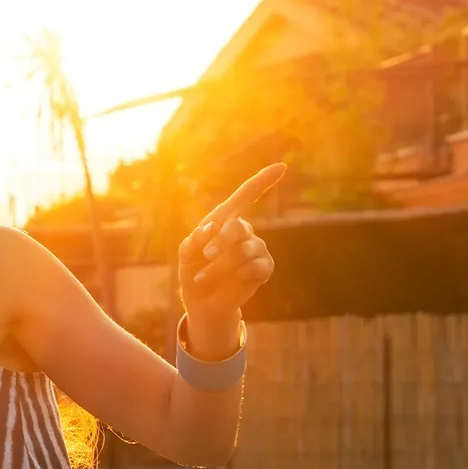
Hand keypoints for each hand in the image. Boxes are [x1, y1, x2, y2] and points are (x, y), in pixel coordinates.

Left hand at [177, 164, 284, 354]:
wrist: (203, 302)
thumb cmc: (193, 272)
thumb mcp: (186, 255)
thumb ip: (194, 241)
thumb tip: (212, 229)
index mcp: (225, 220)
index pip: (246, 195)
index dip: (263, 181)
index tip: (281, 166)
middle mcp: (244, 231)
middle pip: (238, 227)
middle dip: (220, 242)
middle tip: (207, 255)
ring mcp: (257, 248)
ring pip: (243, 251)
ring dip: (220, 266)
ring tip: (203, 277)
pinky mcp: (265, 267)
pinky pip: (255, 266)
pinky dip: (237, 276)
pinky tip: (230, 281)